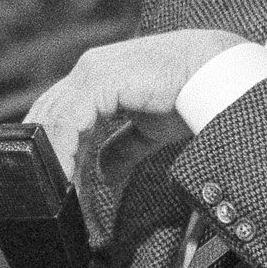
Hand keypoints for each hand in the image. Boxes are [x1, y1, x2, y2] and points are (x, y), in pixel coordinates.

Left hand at [22, 29, 247, 181]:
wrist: (220, 74)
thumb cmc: (192, 95)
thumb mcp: (149, 130)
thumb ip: (123, 149)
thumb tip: (104, 175)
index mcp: (98, 80)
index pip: (58, 115)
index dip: (52, 151)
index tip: (55, 186)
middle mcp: (89, 71)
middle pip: (49, 116)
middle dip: (46, 157)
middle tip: (49, 196)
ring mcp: (91, 71)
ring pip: (52, 119)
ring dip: (52, 159)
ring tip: (56, 195)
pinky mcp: (99, 78)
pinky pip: (67, 119)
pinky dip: (61, 151)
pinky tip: (66, 178)